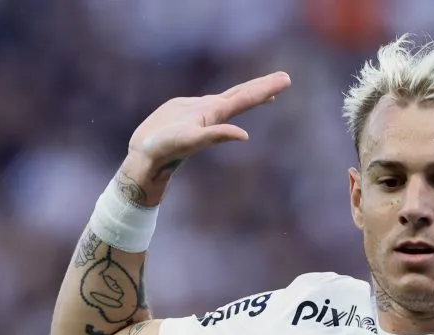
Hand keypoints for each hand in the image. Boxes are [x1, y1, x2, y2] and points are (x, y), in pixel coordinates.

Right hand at [120, 72, 291, 202]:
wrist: (148, 157)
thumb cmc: (167, 148)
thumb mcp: (192, 140)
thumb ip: (217, 135)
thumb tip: (244, 135)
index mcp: (217, 114)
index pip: (246, 97)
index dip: (265, 88)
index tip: (285, 80)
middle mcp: (214, 112)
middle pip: (244, 95)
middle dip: (264, 86)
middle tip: (286, 78)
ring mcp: (202, 111)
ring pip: (231, 97)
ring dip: (250, 91)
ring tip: (267, 86)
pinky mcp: (189, 110)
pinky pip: (214, 101)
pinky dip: (227, 98)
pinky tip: (231, 101)